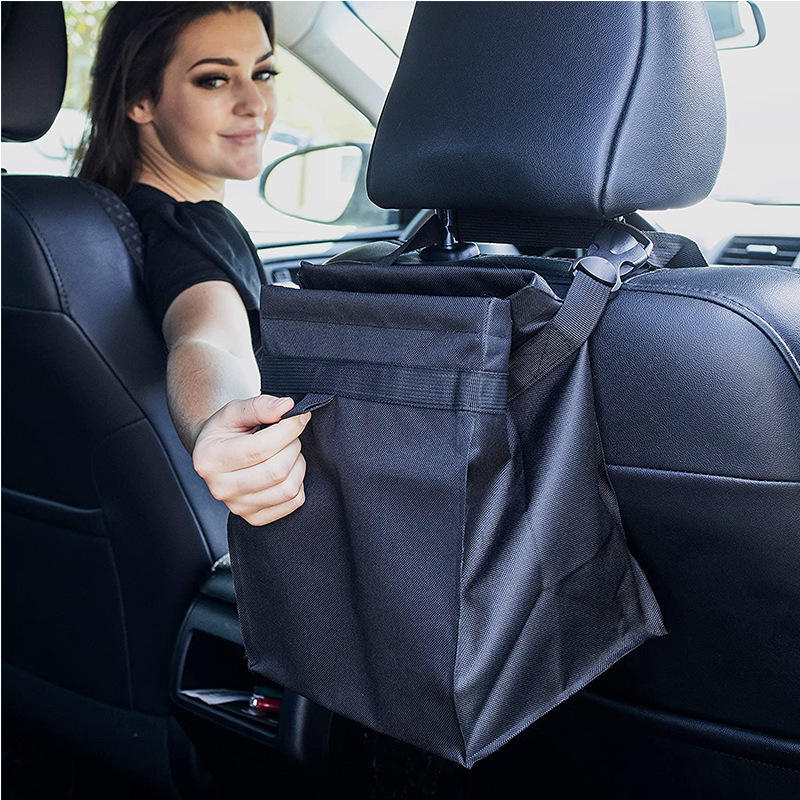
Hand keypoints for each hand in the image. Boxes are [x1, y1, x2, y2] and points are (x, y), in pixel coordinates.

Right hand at [192, 395, 310, 525]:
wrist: (217, 454)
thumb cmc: (227, 431)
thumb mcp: (235, 410)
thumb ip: (259, 406)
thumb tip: (286, 407)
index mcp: (210, 460)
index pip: (261, 448)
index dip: (288, 429)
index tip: (299, 415)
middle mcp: (221, 488)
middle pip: (277, 471)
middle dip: (293, 446)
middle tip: (289, 434)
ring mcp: (238, 507)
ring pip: (288, 488)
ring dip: (298, 464)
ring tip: (287, 451)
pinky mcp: (255, 518)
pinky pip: (294, 502)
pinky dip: (298, 482)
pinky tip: (287, 470)